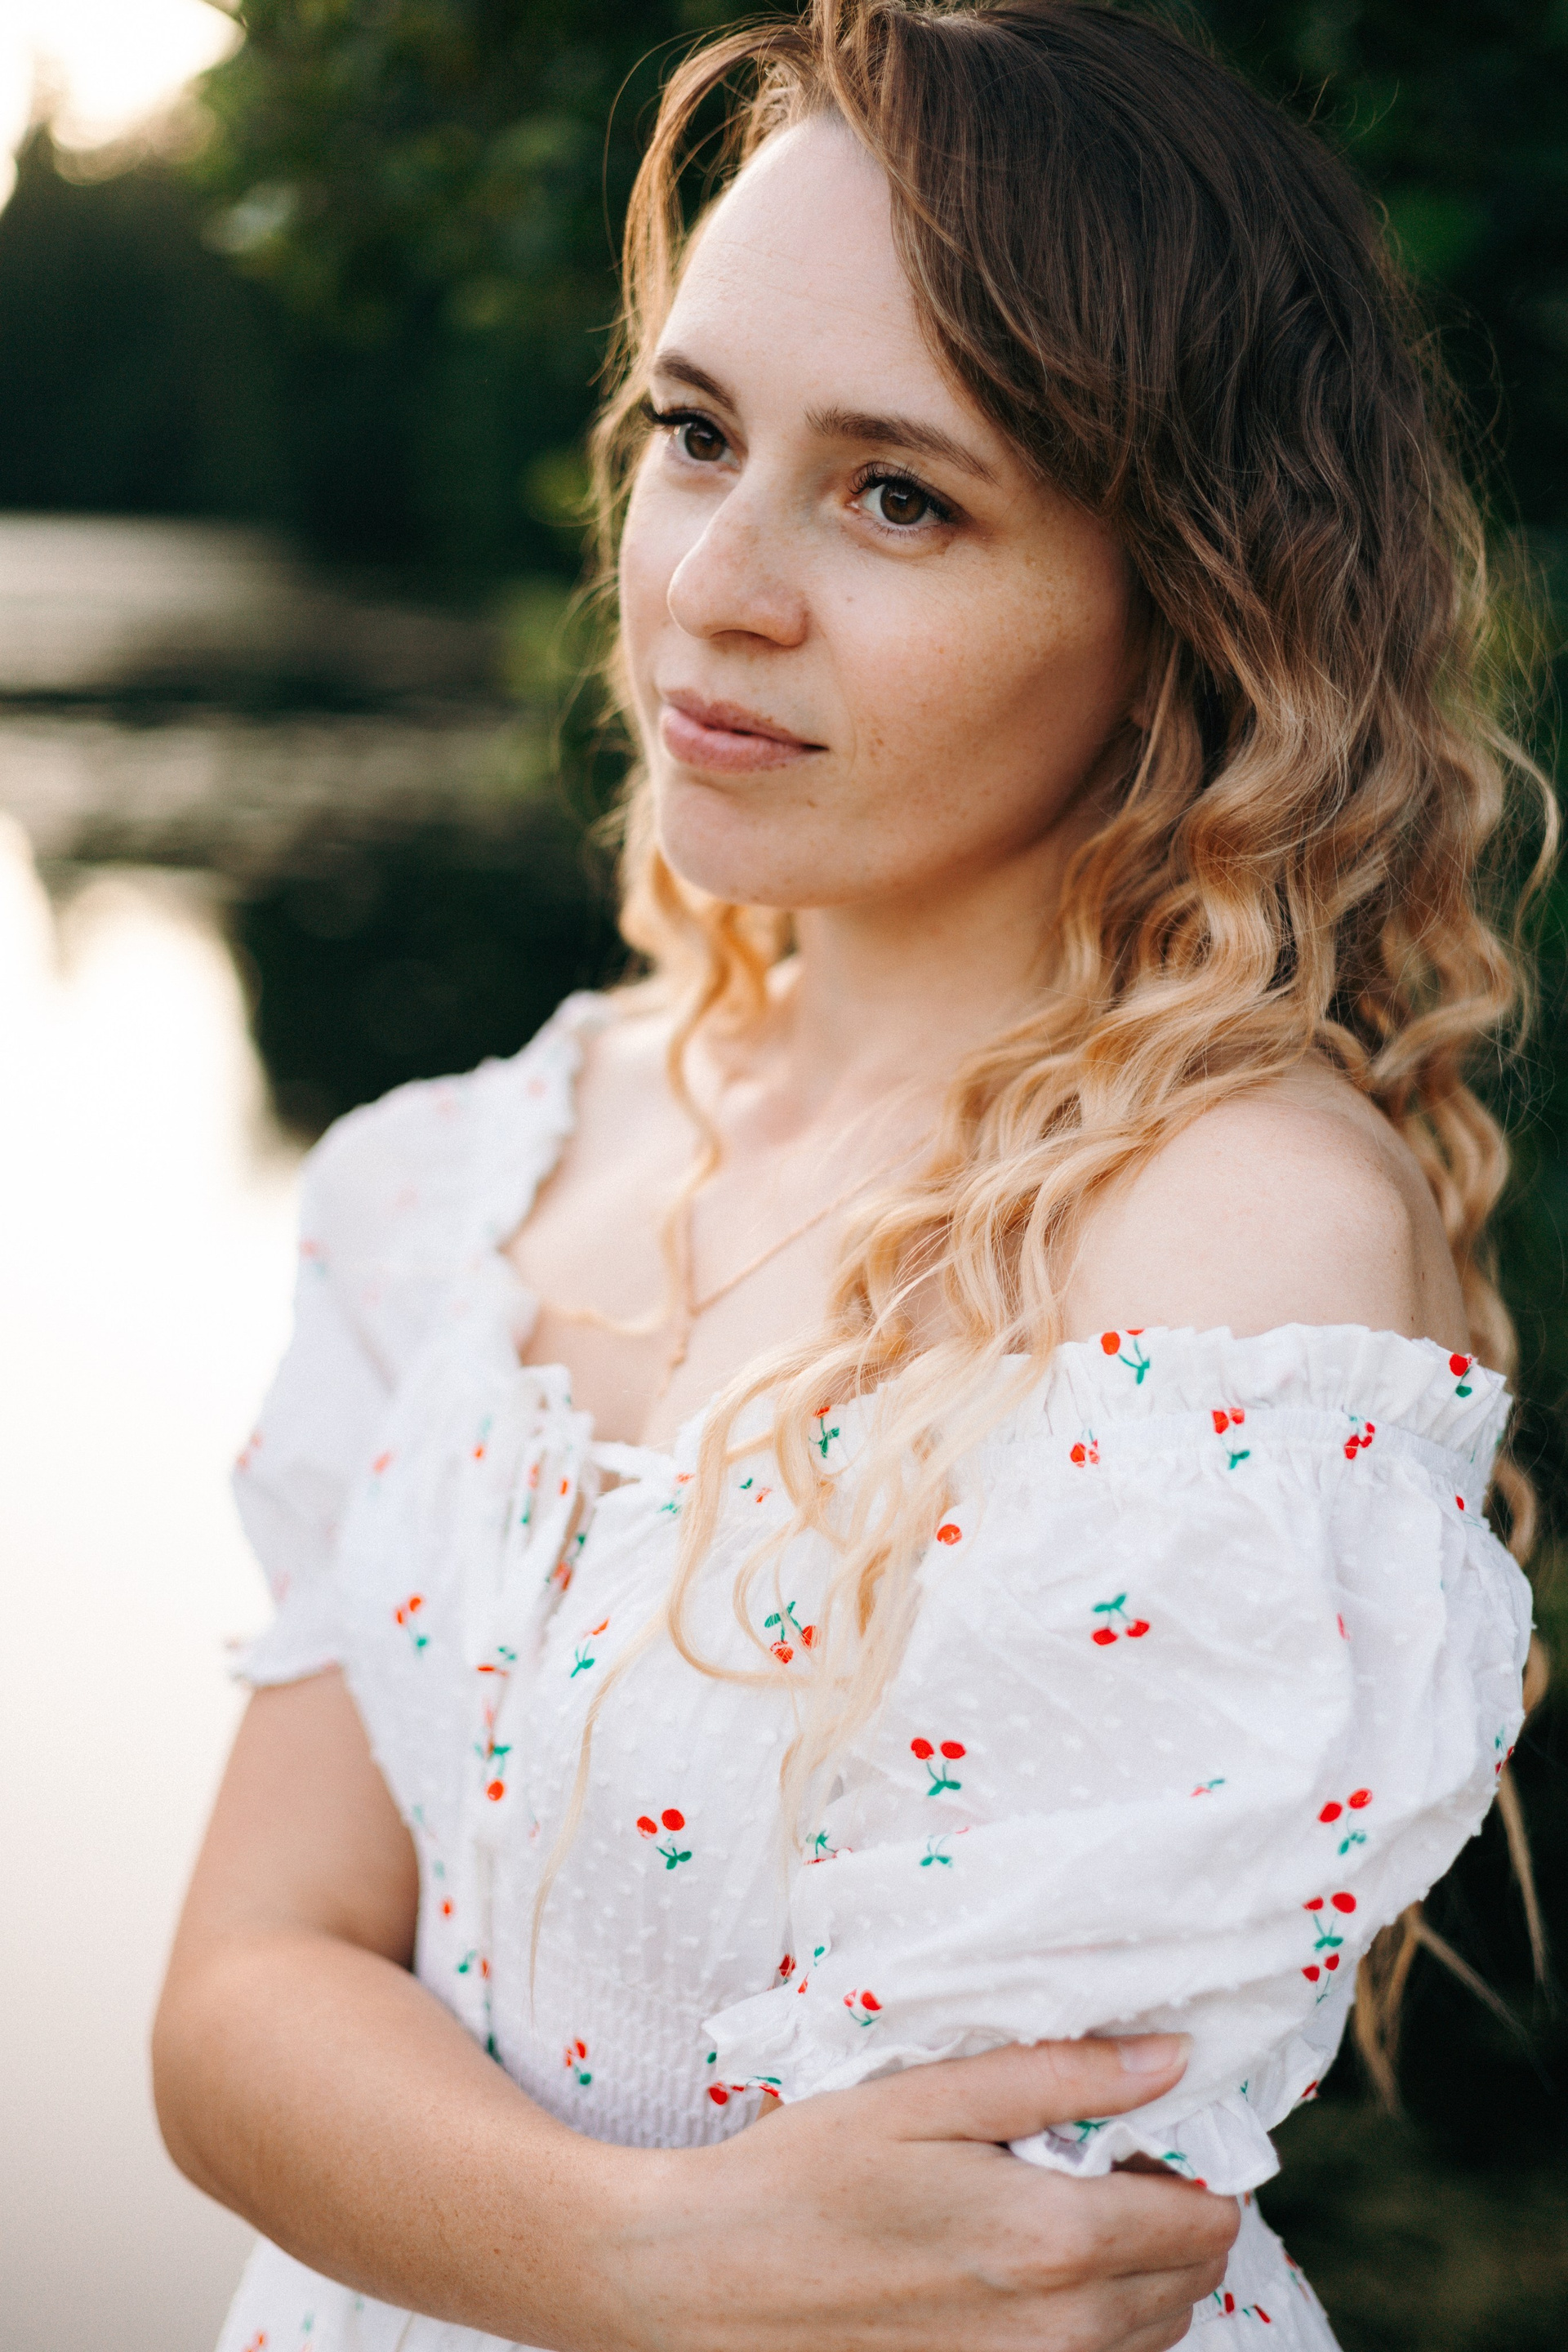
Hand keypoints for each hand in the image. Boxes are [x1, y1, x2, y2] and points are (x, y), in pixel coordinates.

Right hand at [591, 2035, 1235, 2350]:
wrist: (707, 2280)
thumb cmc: (805, 2176)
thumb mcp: (925, 2097)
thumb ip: (1058, 2077)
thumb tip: (1171, 2056)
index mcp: (1054, 2242)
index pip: (1209, 2219)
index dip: (1194, 2161)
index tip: (1142, 2125)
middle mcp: (1061, 2332)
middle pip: (1193, 2279)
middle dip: (1170, 2211)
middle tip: (1096, 2156)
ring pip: (1153, 2332)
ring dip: (1136, 2270)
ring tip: (1051, 2206)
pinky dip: (1090, 2320)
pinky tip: (1023, 2270)